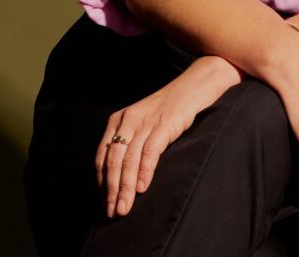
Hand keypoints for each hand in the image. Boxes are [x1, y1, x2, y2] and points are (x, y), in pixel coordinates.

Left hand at [96, 55, 241, 217]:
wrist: (196, 84)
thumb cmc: (170, 108)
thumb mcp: (144, 123)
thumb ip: (132, 143)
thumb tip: (121, 179)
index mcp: (118, 120)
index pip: (102, 156)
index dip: (101, 183)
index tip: (104, 204)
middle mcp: (128, 119)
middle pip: (112, 160)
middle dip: (111, 190)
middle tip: (112, 214)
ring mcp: (146, 121)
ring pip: (129, 159)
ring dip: (125, 187)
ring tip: (124, 209)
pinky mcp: (164, 123)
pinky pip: (150, 151)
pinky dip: (145, 171)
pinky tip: (143, 188)